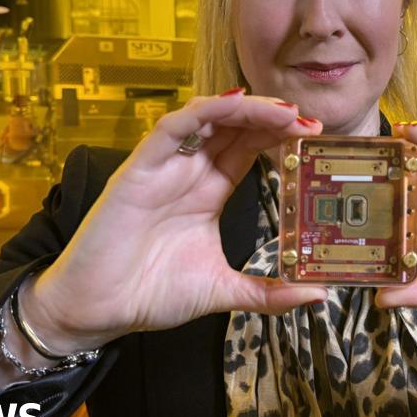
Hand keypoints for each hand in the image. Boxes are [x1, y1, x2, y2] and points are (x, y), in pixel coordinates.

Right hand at [23, 90, 327, 352]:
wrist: (98, 310)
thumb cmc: (151, 293)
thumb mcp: (223, 291)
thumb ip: (268, 293)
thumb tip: (318, 295)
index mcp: (208, 191)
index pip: (249, 148)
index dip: (280, 136)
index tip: (315, 136)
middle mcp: (188, 171)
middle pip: (235, 126)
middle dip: (273, 117)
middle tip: (309, 121)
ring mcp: (164, 167)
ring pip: (208, 117)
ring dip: (247, 109)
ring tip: (283, 112)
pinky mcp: (138, 169)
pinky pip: (172, 128)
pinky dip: (204, 112)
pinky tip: (234, 105)